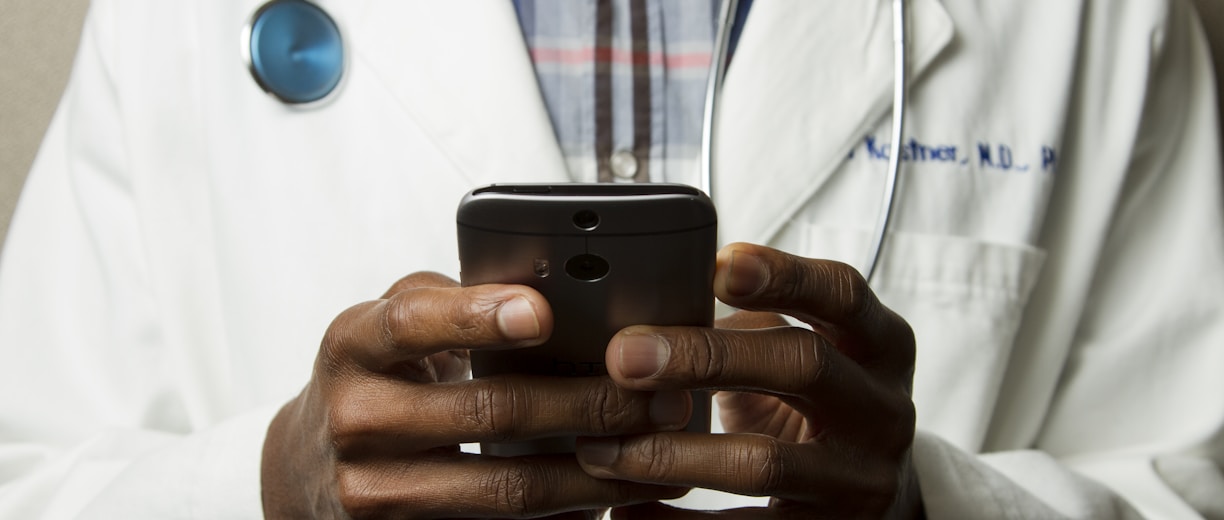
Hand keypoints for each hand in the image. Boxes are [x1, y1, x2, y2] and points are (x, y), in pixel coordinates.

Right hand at [261, 272, 688, 518]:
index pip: (413, 322)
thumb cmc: (372, 378)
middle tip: (660, 394)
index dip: (477, 315)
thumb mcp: (387, 325)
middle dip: (586, 403)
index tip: (542, 312)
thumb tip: (549, 287)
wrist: (305, 468)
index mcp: (353, 344)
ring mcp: (373, 491)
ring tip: (657, 450)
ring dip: (594, 471)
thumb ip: (450, 301)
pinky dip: (563, 514)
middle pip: (487, 411)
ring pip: (504, 486)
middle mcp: (356, 418)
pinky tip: (610, 496)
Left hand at [576, 243, 921, 518]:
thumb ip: (751, 327)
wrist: (879, 500)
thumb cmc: (820, 407)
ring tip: (602, 449)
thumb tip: (649, 308)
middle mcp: (881, 409)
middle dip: (707, 357)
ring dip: (671, 453)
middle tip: (625, 355)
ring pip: (764, 462)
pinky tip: (623, 510)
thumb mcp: (806, 355)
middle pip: (803, 366)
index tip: (717, 265)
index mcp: (880, 346)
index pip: (843, 294)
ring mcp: (860, 478)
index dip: (784, 275)